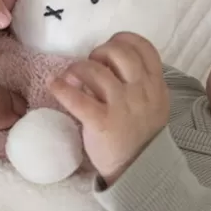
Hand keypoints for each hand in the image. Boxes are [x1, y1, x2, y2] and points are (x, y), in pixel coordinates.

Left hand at [49, 33, 168, 184]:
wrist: (138, 170)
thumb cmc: (140, 134)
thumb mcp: (153, 104)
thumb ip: (140, 82)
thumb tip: (108, 62)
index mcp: (155, 85)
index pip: (143, 47)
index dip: (123, 39)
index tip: (109, 47)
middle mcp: (141, 92)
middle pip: (119, 52)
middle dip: (99, 51)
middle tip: (91, 65)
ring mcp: (122, 107)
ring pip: (95, 70)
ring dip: (77, 69)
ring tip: (71, 79)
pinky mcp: (101, 123)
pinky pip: (77, 98)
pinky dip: (61, 88)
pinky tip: (55, 85)